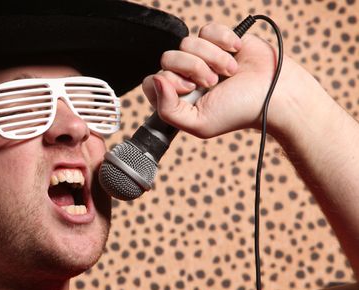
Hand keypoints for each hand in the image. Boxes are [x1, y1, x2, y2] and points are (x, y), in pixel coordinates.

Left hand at [142, 22, 314, 138]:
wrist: (274, 94)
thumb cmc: (238, 112)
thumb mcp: (198, 123)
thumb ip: (168, 110)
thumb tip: (156, 80)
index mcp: (178, 97)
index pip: (152, 81)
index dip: (168, 82)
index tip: (190, 89)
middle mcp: (186, 76)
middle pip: (167, 58)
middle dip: (193, 69)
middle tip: (213, 83)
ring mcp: (202, 57)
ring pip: (187, 43)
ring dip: (212, 58)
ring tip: (229, 72)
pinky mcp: (220, 40)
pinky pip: (207, 30)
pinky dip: (223, 40)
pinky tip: (237, 52)